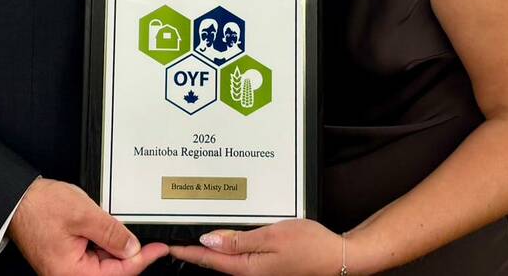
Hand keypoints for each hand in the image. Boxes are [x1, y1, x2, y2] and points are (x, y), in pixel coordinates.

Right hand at [8, 178, 167, 274]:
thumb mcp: (84, 214)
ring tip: (116, 226)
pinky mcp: (65, 258)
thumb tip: (133, 249)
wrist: (17, 199)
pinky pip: (91, 255)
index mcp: (71, 272)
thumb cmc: (41, 206)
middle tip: (148, 240)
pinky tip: (106, 229)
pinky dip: (103, 243)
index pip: (117, 273)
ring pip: (102, 263)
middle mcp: (67, 274)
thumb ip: (112, 233)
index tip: (159, 250)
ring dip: (114, 248)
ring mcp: (66, 267)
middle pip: (110, 271)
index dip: (142, 260)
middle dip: (128, 254)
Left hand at [169, 219, 341, 275]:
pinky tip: (226, 242)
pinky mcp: (268, 268)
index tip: (170, 248)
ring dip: (212, 252)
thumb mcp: (272, 236)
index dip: (188, 253)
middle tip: (176, 243)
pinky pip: (241, 259)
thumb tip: (209, 241)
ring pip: (228, 261)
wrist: (337, 258)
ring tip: (194, 241)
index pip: (209, 261)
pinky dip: (229, 250)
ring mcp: (260, 272)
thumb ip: (239, 240)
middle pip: (216, 263)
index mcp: (248, 268)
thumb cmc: (310, 246)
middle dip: (195, 253)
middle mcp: (252, 274)